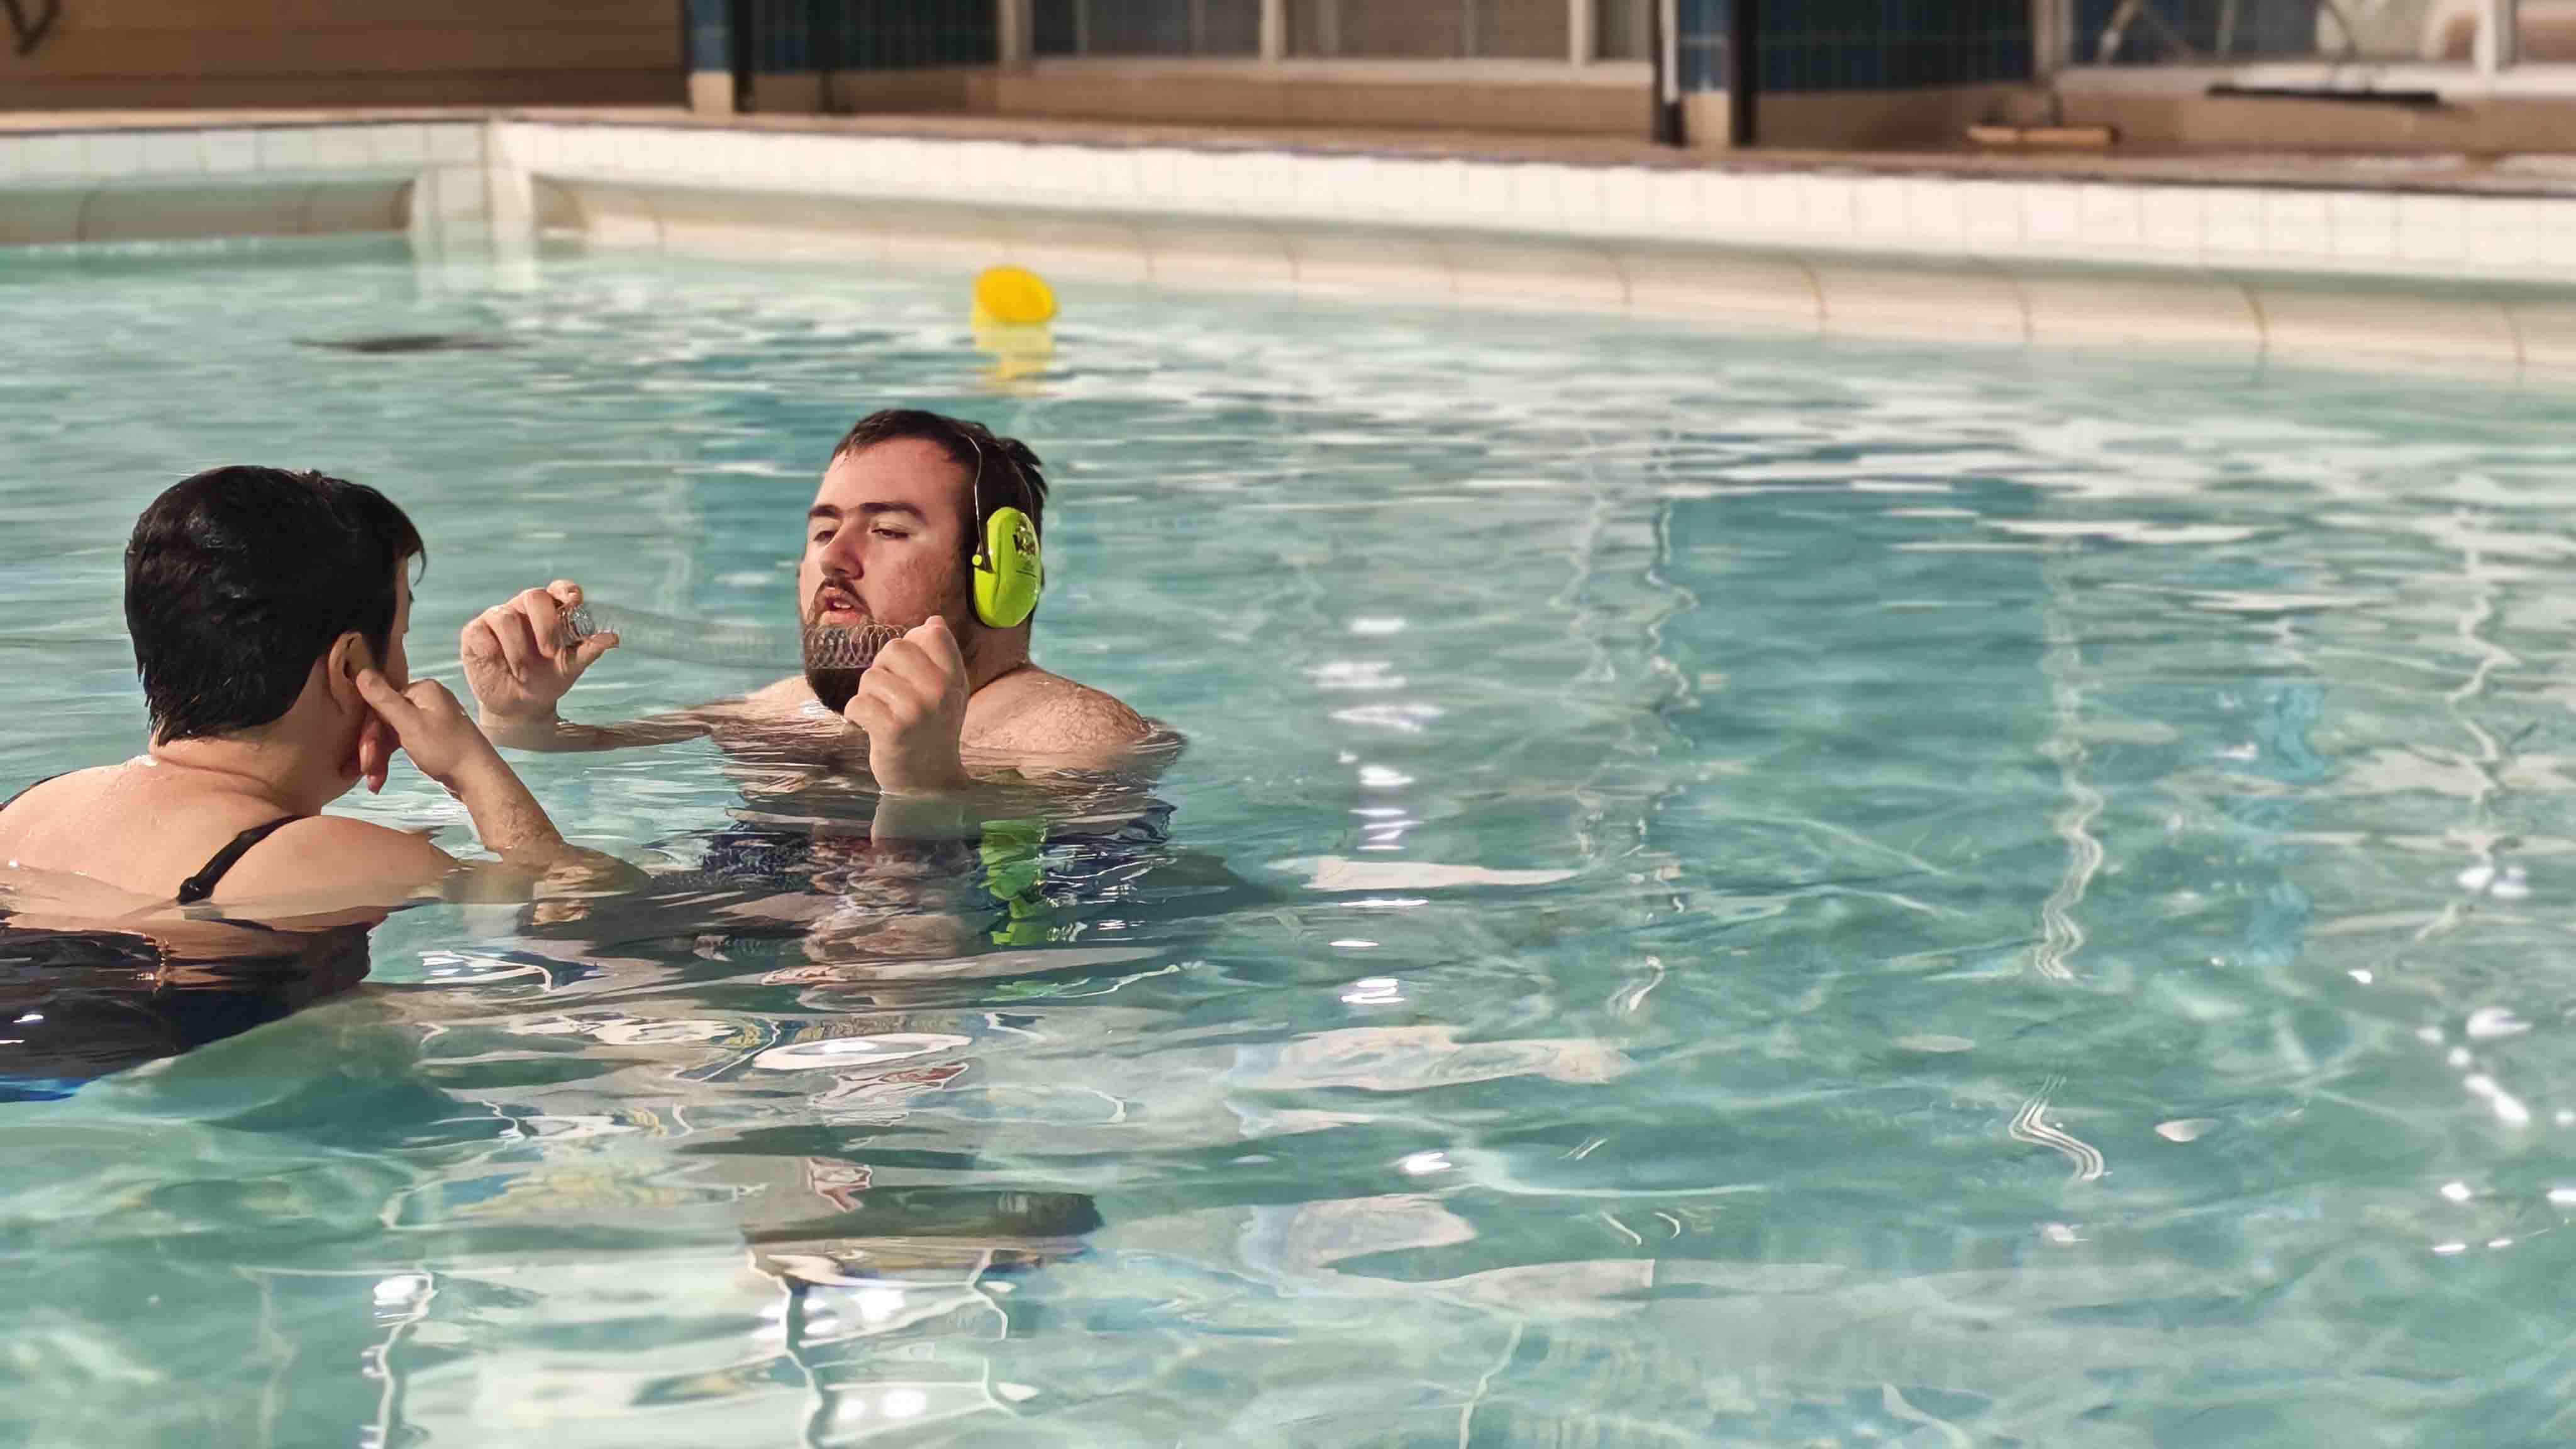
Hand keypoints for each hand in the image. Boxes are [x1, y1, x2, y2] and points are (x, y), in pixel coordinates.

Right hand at [354, 670, 503, 790]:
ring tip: (374, 783)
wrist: (477, 779)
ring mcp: (428, 720)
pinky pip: (401, 744)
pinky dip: (389, 761)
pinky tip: (379, 780)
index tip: (361, 756)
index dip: (368, 730)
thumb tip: (361, 671)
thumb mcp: (410, 723)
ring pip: (390, 735)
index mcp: (423, 690)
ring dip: (378, 759)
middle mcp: (426, 701)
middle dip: (373, 749)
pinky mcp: (429, 738)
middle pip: (385, 721)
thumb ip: (384, 699)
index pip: (381, 703)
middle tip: (365, 772)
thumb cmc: (445, 749)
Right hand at [461, 580, 616, 723]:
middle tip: (550, 652)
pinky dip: (492, 649)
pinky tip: (498, 664)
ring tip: (524, 672)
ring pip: (505, 616)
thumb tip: (613, 637)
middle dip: (545, 624)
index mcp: (551, 611)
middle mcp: (524, 609)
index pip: (559, 589)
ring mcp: (498, 618)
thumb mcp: (571, 667)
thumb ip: (589, 650)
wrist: (520, 707)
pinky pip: (479, 631)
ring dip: (518, 648)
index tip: (574, 603)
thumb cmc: (548, 680)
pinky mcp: (475, 633)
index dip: (567, 592)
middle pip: (533, 595)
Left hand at [842, 617, 969, 794]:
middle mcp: (940, 690)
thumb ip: (942, 657)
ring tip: (883, 713)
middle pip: (893, 648)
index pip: (932, 633)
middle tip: (891, 694)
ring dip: (868, 695)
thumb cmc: (934, 730)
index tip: (911, 669)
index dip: (913, 643)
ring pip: (870, 676)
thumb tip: (933, 621)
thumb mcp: (949, 692)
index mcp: (955, 677)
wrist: (929, 783)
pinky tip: (869, 726)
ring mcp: (916, 710)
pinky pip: (857, 704)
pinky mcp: (892, 730)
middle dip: (883, 668)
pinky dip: (856, 715)